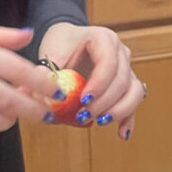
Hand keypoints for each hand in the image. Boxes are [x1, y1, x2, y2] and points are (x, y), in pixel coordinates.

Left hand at [40, 22, 144, 138]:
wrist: (68, 43)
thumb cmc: (61, 44)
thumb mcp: (51, 51)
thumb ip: (46, 70)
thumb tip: (36, 90)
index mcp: (104, 39)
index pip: (109, 62)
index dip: (99, 84)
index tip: (83, 100)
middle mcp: (121, 52)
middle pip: (122, 80)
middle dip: (105, 102)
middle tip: (84, 115)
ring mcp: (127, 69)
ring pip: (135, 91)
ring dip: (119, 110)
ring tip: (99, 121)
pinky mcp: (126, 85)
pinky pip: (133, 102)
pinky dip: (129, 119)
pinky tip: (121, 133)